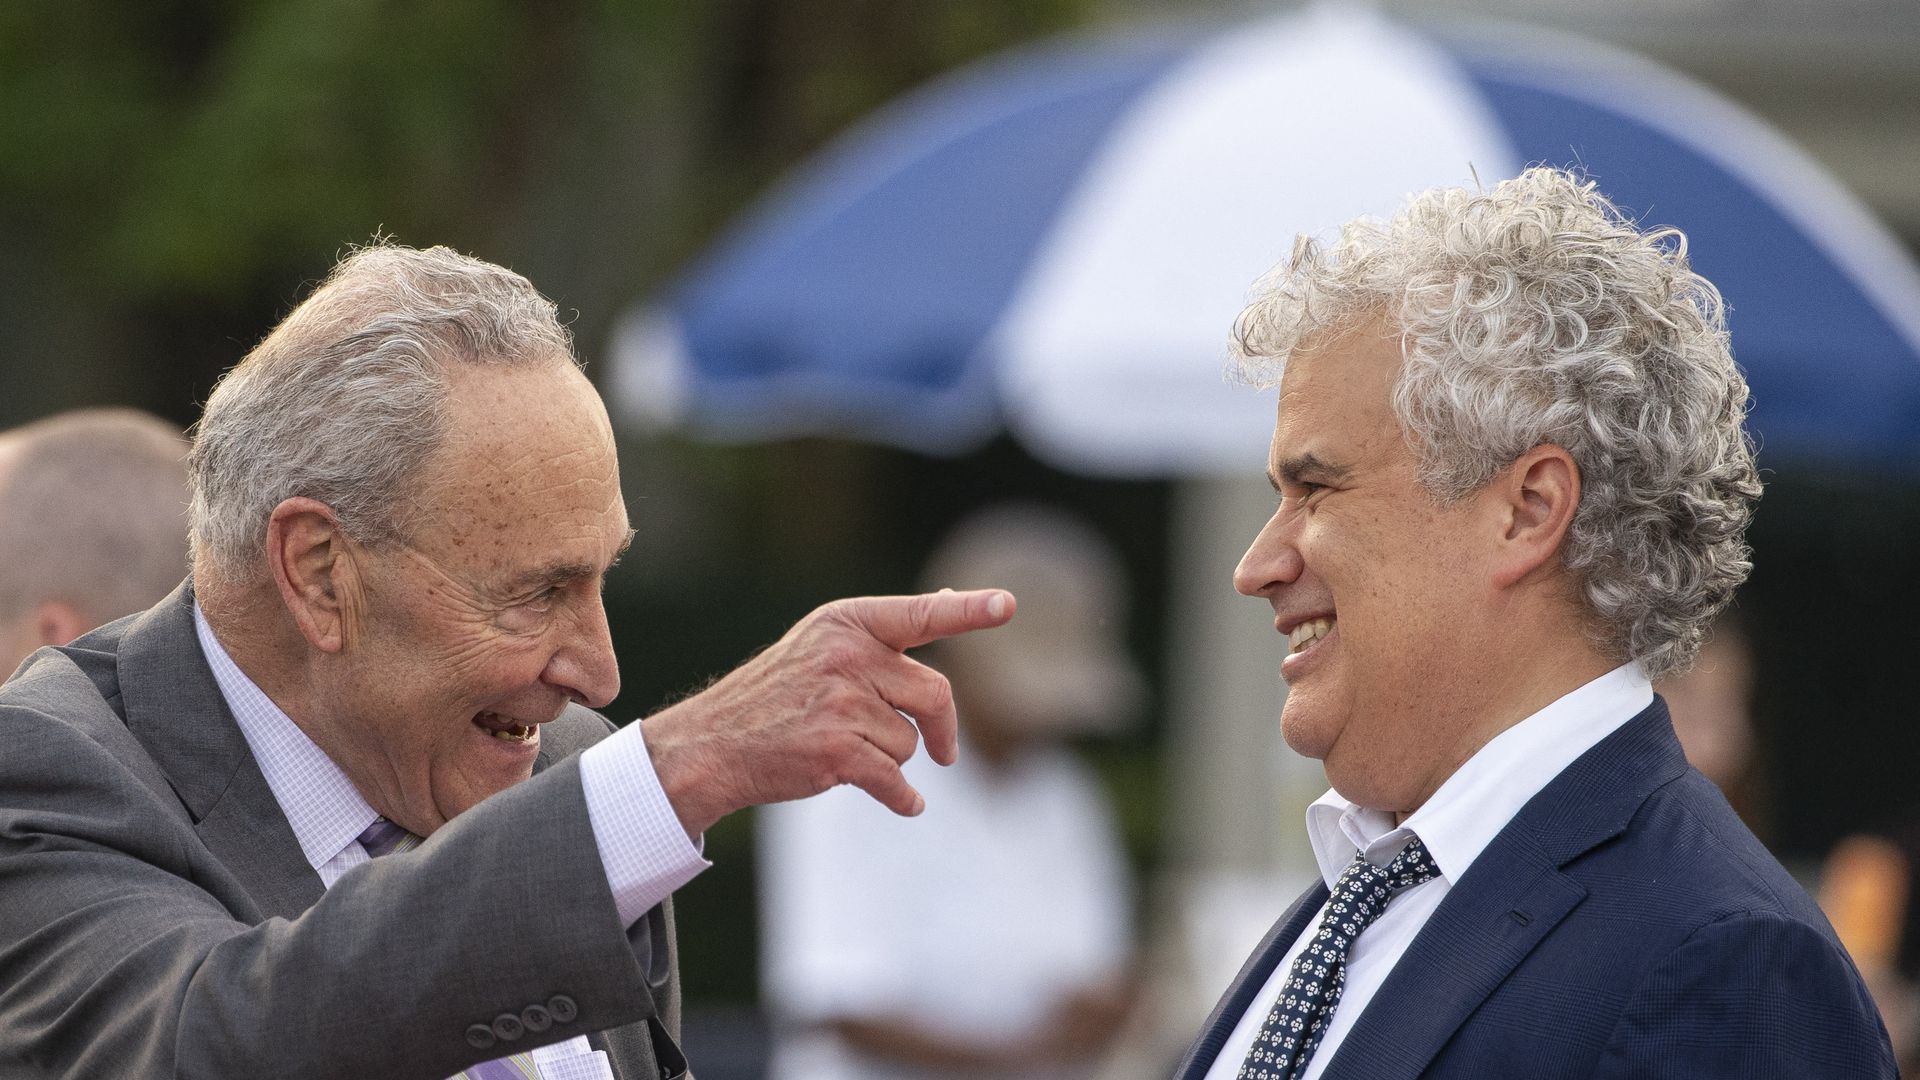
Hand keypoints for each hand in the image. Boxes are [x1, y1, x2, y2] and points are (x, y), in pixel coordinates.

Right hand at [640, 589, 1013, 835]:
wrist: (714, 744)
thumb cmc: (778, 693)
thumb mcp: (824, 643)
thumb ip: (888, 631)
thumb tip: (952, 599)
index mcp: (847, 623)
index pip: (921, 614)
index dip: (968, 612)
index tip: (1007, 604)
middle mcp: (846, 656)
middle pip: (934, 693)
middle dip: (942, 727)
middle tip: (945, 751)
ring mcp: (840, 704)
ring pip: (912, 742)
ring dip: (894, 757)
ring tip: (852, 751)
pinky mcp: (836, 752)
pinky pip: (896, 780)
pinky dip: (903, 798)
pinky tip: (905, 802)